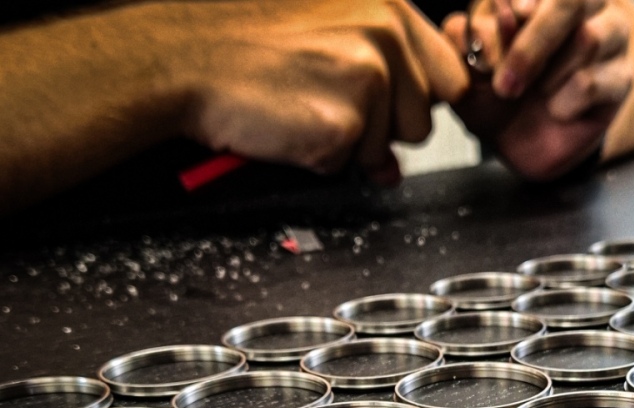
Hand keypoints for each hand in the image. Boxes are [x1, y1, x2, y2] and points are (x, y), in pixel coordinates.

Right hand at [182, 0, 469, 183]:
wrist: (182, 56)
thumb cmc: (244, 39)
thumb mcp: (327, 31)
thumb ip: (384, 76)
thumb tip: (402, 141)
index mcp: (386, 3)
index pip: (449, 74)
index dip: (418, 98)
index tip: (391, 101)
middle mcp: (385, 33)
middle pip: (426, 117)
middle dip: (388, 126)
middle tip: (333, 102)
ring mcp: (367, 78)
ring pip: (393, 147)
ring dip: (354, 143)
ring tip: (306, 106)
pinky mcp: (343, 124)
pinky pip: (351, 164)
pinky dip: (321, 157)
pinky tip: (291, 123)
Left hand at [444, 0, 632, 179]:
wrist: (523, 146)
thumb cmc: (497, 97)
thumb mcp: (468, 69)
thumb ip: (464, 39)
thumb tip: (477, 21)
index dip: (520, 1)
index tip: (504, 20)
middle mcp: (583, 4)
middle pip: (572, 0)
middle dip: (532, 42)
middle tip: (505, 84)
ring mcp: (609, 37)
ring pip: (588, 39)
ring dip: (548, 76)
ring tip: (534, 96)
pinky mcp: (621, 78)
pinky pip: (592, 82)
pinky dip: (564, 102)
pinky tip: (557, 111)